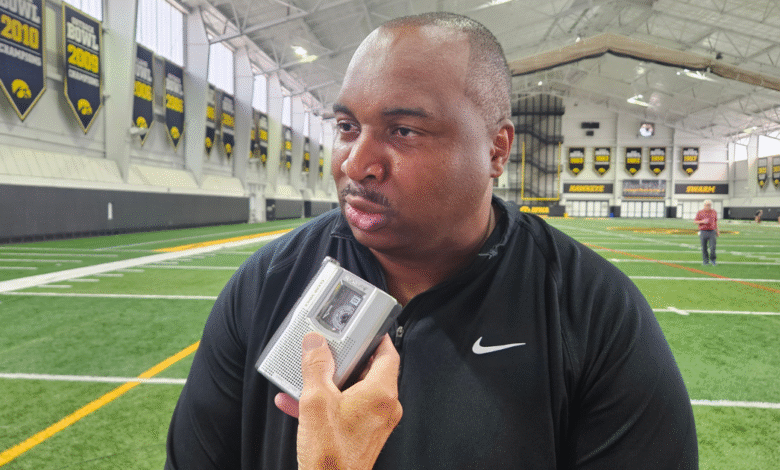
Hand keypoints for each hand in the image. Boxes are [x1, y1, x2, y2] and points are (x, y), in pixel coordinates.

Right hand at [274, 333, 402, 469]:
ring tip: (308, 373)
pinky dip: (328, 401)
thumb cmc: (329, 455)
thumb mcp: (316, 401)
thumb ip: (316, 367)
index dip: (376, 336)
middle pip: (371, 369)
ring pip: (355, 389)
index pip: (388, 353)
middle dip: (347, 357)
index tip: (363, 325)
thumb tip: (316, 343)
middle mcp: (384, 407)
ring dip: (331, 380)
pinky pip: (346, 408)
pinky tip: (297, 401)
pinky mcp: (362, 434)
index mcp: (381, 393)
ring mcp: (375, 422)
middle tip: (331, 345)